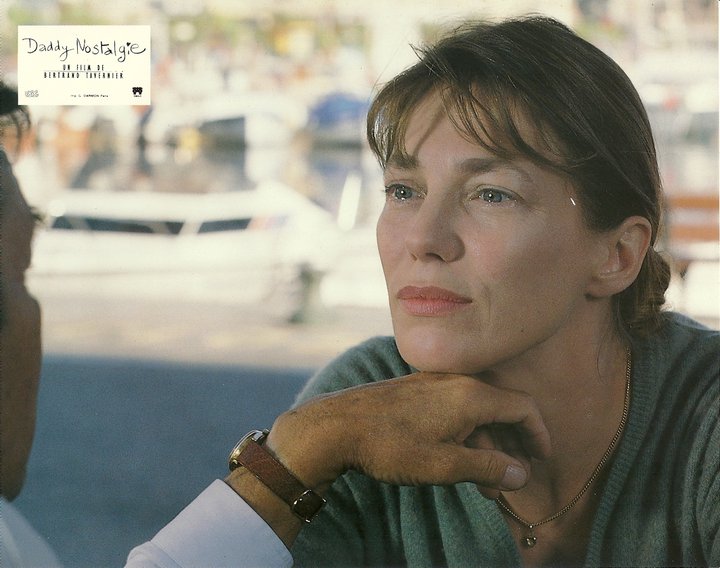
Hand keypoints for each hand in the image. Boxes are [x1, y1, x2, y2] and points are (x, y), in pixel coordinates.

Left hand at [267, 372, 550, 494]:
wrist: (337, 425)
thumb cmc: (391, 446)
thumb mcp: (444, 464)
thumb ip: (487, 467)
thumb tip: (522, 473)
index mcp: (471, 395)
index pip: (523, 407)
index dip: (538, 434)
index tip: (542, 459)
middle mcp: (457, 382)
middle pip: (501, 410)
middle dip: (511, 447)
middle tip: (512, 481)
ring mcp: (435, 384)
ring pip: (476, 413)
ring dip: (485, 446)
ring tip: (483, 485)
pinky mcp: (418, 390)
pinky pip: (455, 409)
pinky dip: (465, 434)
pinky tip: (457, 459)